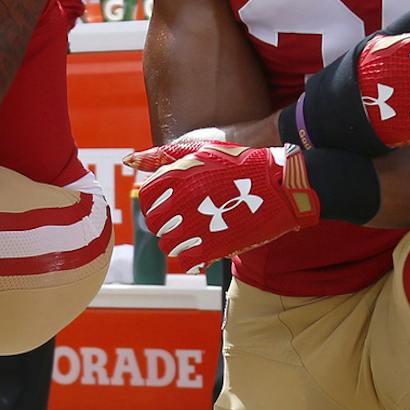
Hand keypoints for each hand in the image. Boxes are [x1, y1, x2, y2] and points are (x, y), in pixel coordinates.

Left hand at [125, 133, 318, 264]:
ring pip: (168, 244)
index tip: (165, 205)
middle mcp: (183, 200)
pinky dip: (190, 259)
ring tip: (193, 236)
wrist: (280, 184)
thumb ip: (161, 156)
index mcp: (178, 175)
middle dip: (164, 224)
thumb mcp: (200, 149)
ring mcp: (198, 225)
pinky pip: (186, 261)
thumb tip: (128, 159)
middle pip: (155, 223)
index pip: (146, 197)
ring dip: (176, 243)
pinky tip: (200, 251)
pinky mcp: (214, 246)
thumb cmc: (239, 163)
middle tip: (179, 222)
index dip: (152, 204)